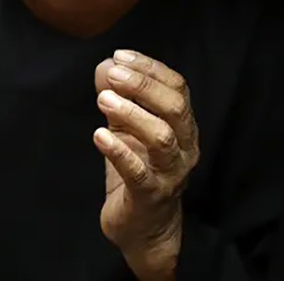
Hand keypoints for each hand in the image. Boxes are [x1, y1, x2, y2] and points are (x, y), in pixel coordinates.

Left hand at [93, 50, 199, 280]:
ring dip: (132, 114)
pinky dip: (119, 151)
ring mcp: (170, 174)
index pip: (178, 88)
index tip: (120, 55)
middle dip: (143, 85)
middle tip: (112, 74)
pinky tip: (99, 135)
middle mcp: (184, 148)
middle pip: (175, 108)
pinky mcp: (150, 196)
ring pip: (162, 138)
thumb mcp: (128, 129)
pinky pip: (139, 173)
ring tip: (103, 100)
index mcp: (183, 126)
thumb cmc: (138, 171)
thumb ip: (120, 97)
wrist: (144, 229)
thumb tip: (106, 65)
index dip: (150, 68)